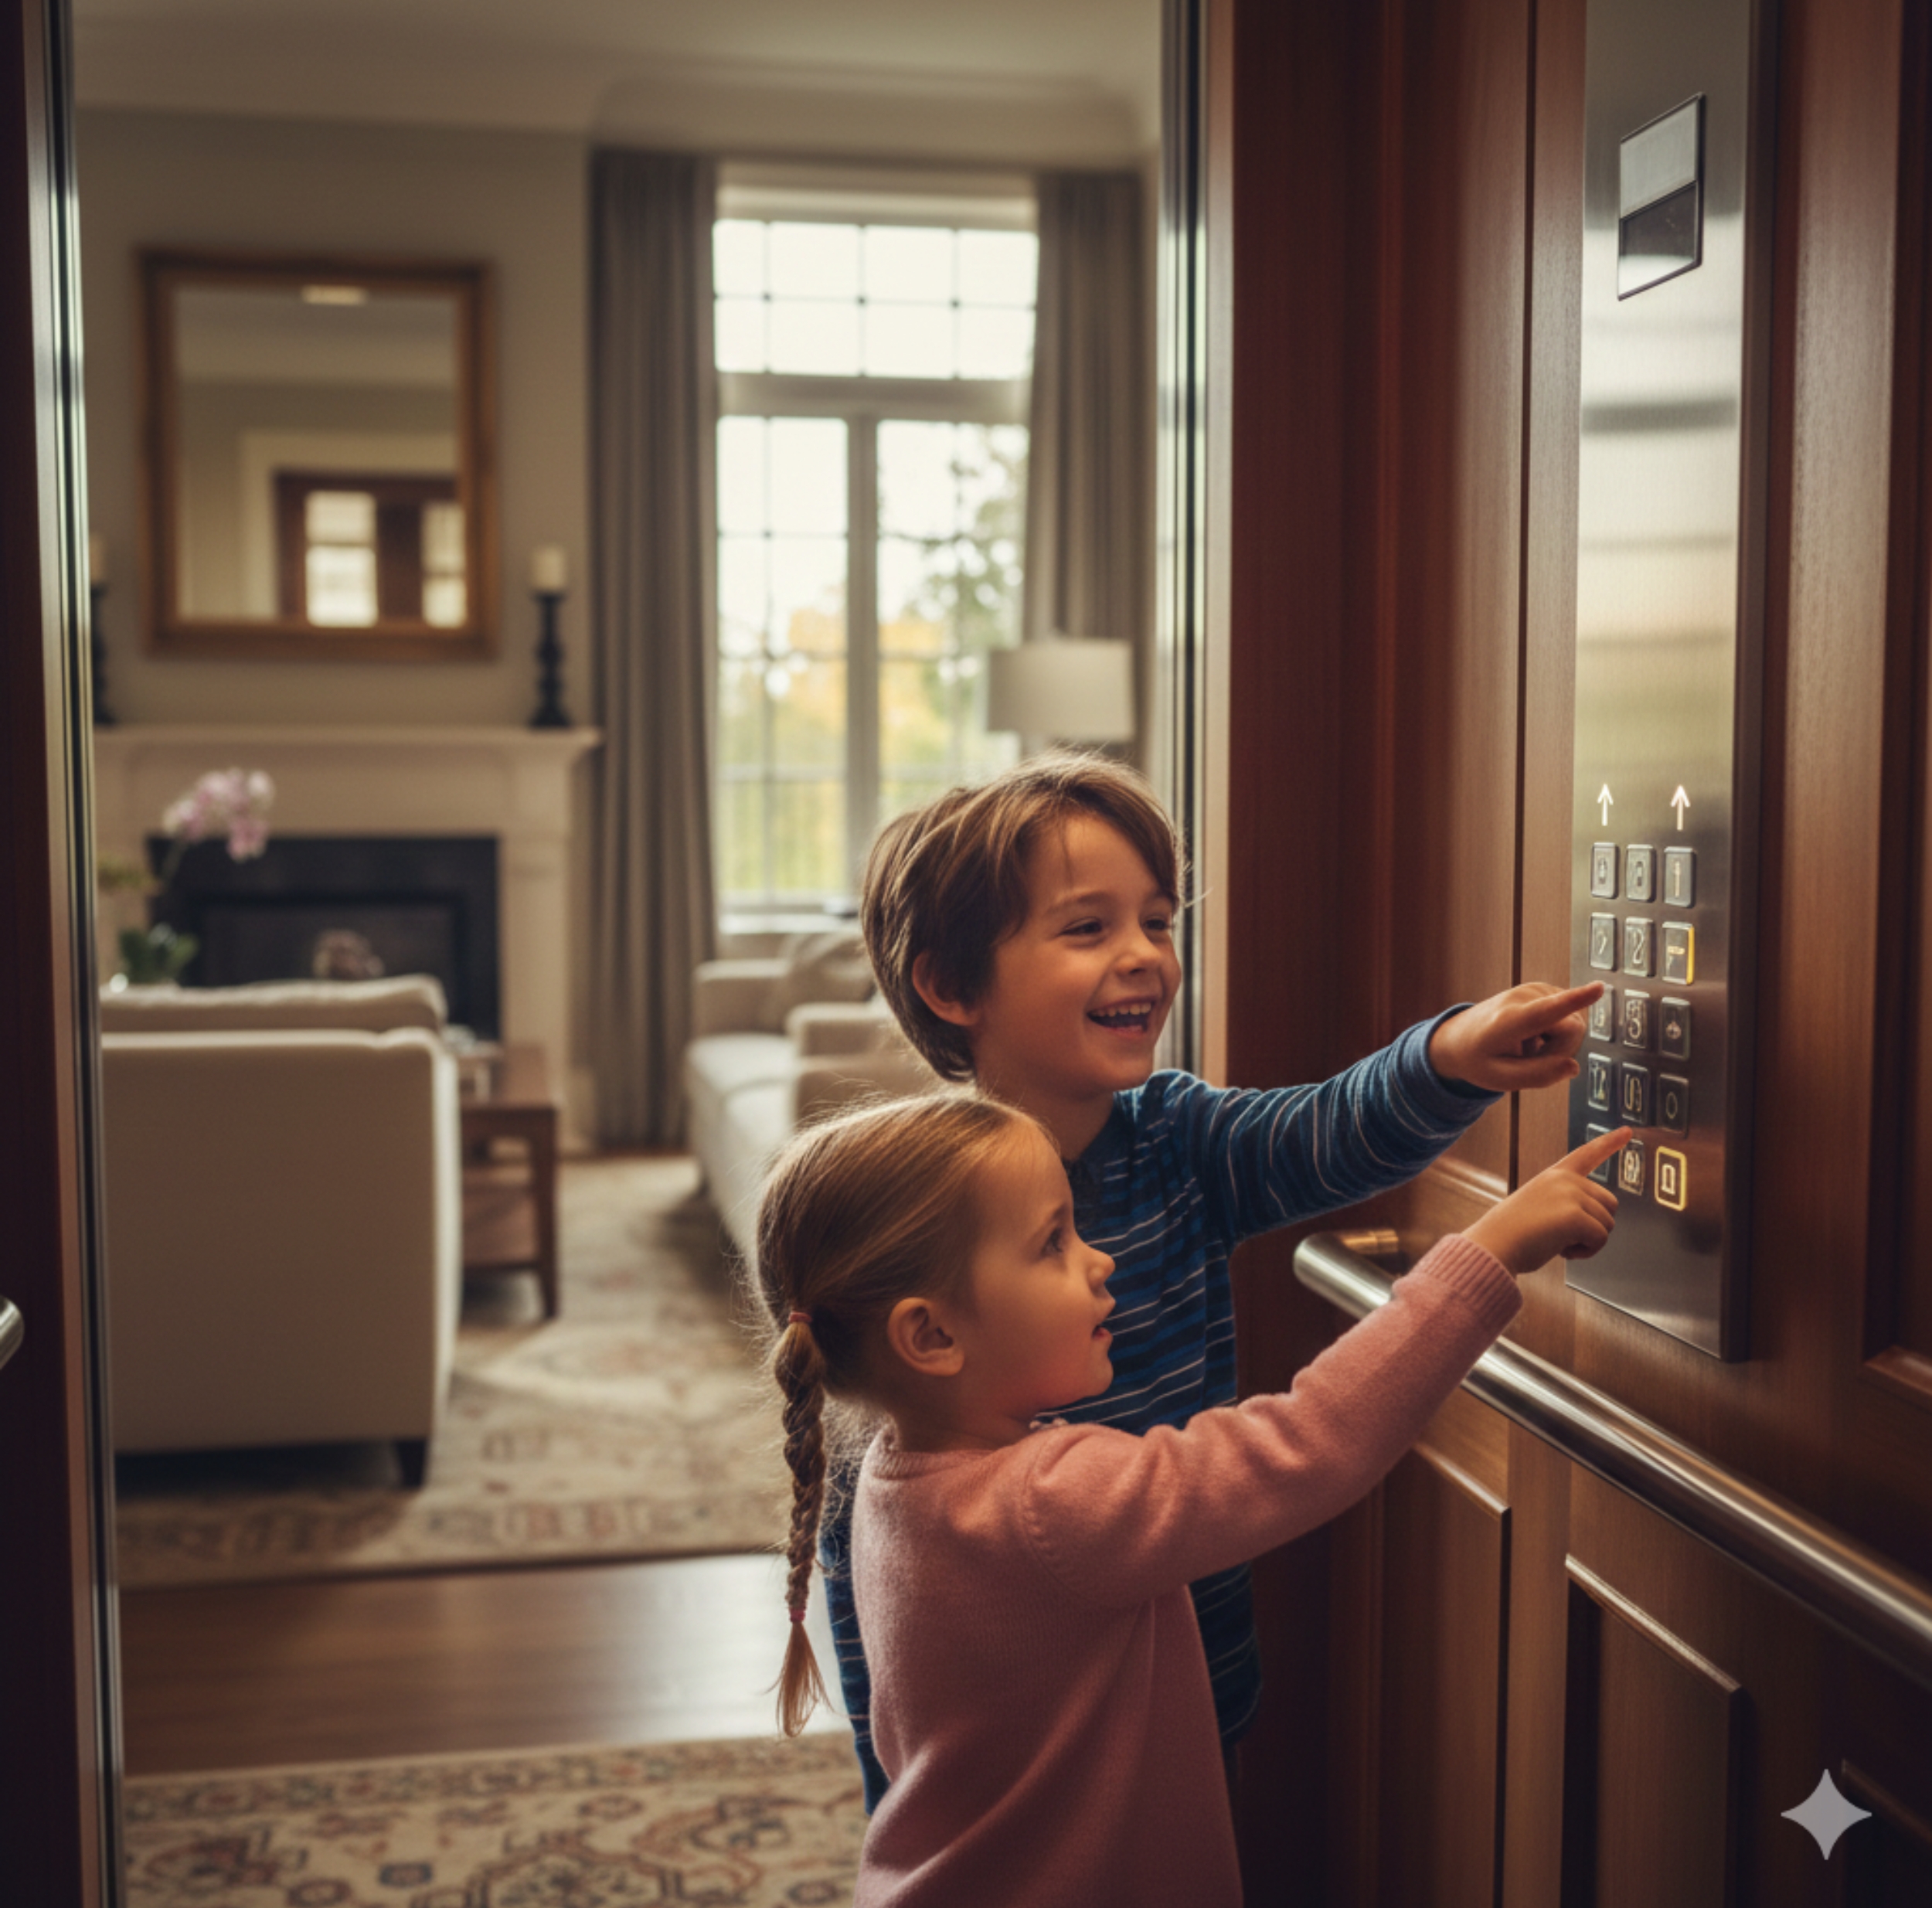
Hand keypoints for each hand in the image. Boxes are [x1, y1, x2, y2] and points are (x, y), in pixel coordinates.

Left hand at [1428, 981, 1602, 1092]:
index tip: (1599, 988)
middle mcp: (1524, 996)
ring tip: (1528, 1045)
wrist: (1459, 1037)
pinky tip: (1534, 1035)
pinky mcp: (1545, 989)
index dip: (1575, 1000)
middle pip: (1573, 1028)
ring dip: (1557, 1042)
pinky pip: (1570, 1016)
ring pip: (1574, 1022)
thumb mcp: (1500, 1079)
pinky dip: (1556, 1031)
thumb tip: (1573, 1067)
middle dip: (1562, 1050)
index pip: (1546, 1010)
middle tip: (1532, 1057)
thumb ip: (1537, 1076)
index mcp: (1510, 1020)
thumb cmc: (1479, 1059)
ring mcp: (1536, 988)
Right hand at [1464, 1127, 1627, 1274]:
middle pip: (1609, 1204)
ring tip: (1558, 1243)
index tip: (1628, 1131)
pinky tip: (1563, 1251)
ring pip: (1607, 1223)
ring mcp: (1571, 1195)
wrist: (1494, 1245)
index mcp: (1554, 1175)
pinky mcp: (1575, 1216)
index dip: (1609, 1142)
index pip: (1586, 1154)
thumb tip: (1594, 1224)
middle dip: (1595, 1225)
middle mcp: (1565, 1180)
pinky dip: (1586, 1252)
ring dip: (1589, 1241)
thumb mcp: (1539, 1207)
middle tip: (1565, 1236)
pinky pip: (1600, 1239)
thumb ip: (1566, 1205)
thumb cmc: (1512, 1234)